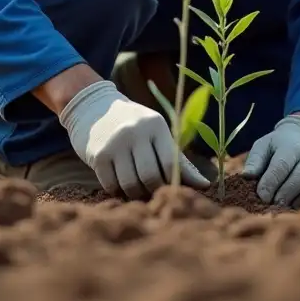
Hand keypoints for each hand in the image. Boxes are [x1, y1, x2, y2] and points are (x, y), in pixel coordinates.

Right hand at [58, 79, 210, 199]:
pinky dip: (117, 190)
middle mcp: (135, 131)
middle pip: (151, 178)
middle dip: (153, 190)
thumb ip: (180, 160)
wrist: (94, 107)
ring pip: (131, 185)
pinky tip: (118, 179)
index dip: (173, 183)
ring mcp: (115, 142)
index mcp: (156, 124)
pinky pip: (111, 186)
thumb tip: (205, 185)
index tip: (171, 188)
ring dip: (135, 193)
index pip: (171, 164)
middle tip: (151, 189)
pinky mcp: (98, 155)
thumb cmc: (135, 126)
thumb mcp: (157, 134)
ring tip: (136, 186)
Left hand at [242, 114, 299, 206]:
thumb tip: (247, 176)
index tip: (262, 196)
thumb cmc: (278, 147)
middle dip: (287, 192)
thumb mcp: (263, 146)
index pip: (281, 165)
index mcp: (289, 147)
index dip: (271, 181)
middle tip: (275, 205)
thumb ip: (255, 160)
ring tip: (289, 210)